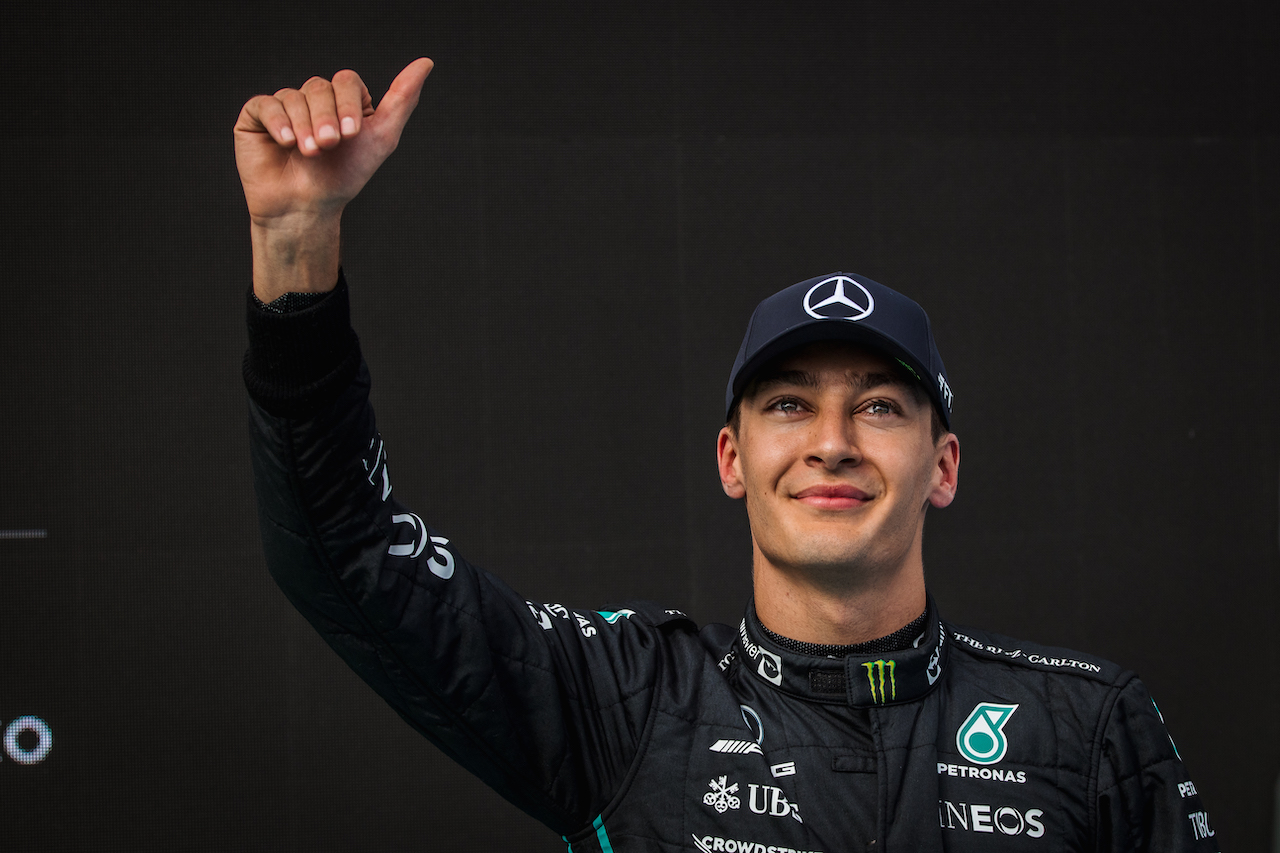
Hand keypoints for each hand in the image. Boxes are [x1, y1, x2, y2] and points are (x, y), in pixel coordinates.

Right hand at [234, 58, 432, 298]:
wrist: (306, 208)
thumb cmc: (344, 178)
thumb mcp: (381, 137)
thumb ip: (402, 99)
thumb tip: (426, 62)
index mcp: (342, 101)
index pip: (346, 80)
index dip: (348, 104)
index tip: (352, 135)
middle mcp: (313, 100)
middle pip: (318, 86)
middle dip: (326, 118)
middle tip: (328, 147)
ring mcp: (284, 107)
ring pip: (293, 96)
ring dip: (304, 126)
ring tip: (309, 153)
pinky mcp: (256, 117)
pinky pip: (264, 104)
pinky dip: (278, 122)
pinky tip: (285, 143)